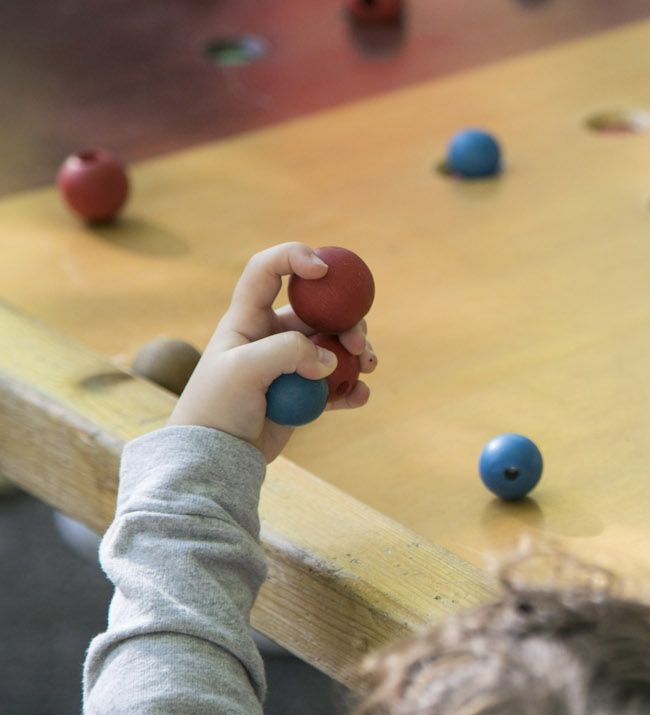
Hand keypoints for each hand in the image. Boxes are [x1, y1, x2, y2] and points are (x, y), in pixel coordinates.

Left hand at [169, 242, 377, 461]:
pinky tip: (360, 397)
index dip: (293, 258)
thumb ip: (287, 352)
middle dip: (346, 320)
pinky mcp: (304, 394)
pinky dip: (353, 388)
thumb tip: (329, 360)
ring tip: (368, 369)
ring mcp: (290, 365)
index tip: (322, 270)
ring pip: (335, 346)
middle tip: (357, 345)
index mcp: (247, 319)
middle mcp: (271, 336)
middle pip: (319, 311)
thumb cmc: (218, 407)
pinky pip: (337, 384)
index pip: (268, 271)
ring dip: (357, 353)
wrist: (217, 456)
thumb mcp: (244, 370)